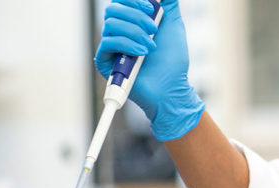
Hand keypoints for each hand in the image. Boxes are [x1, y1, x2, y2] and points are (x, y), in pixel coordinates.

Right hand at [94, 0, 204, 140]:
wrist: (171, 87)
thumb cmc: (172, 60)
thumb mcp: (173, 25)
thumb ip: (168, 4)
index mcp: (131, 20)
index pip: (121, 1)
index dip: (132, 0)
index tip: (151, 7)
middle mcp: (118, 31)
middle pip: (113, 9)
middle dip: (136, 16)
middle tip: (154, 29)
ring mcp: (111, 46)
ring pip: (110, 24)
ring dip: (135, 33)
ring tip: (151, 47)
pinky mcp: (105, 61)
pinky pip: (107, 42)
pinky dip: (127, 44)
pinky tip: (142, 53)